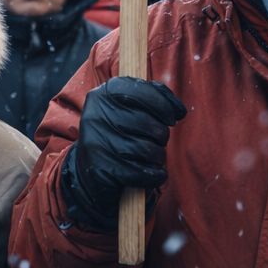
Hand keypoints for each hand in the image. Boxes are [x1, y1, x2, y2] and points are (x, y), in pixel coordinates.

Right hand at [60, 76, 186, 230]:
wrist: (88, 170)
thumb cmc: (118, 135)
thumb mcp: (126, 108)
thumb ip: (151, 97)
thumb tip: (179, 110)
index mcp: (103, 94)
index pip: (140, 92)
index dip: (163, 105)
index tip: (172, 118)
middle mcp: (96, 115)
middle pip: (147, 124)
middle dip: (161, 135)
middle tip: (157, 141)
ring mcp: (97, 142)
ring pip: (147, 150)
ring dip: (158, 157)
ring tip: (153, 158)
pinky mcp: (101, 169)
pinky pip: (142, 173)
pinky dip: (155, 176)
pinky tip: (152, 174)